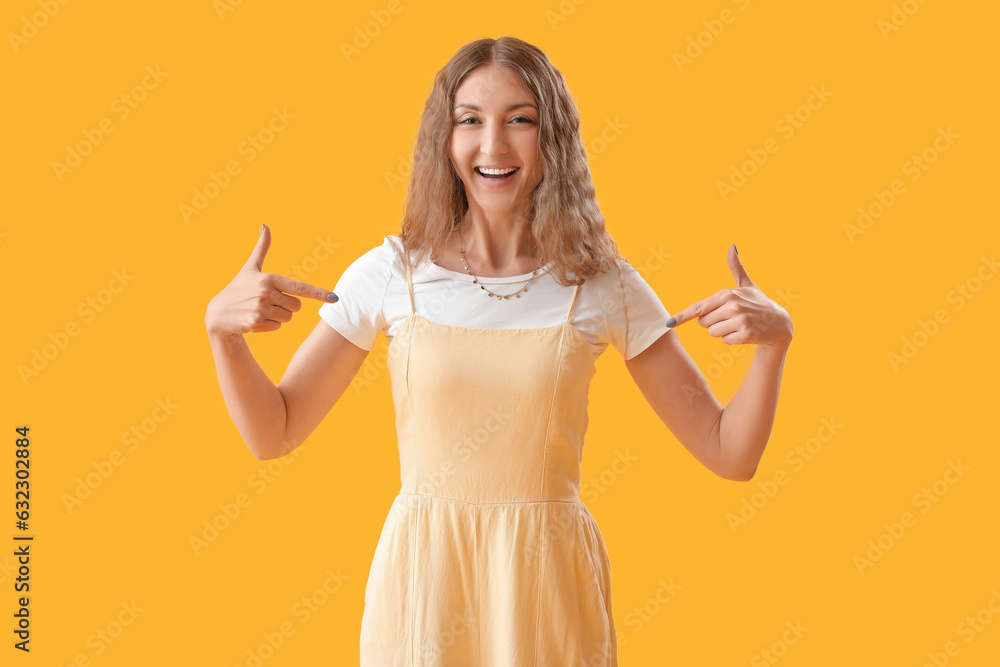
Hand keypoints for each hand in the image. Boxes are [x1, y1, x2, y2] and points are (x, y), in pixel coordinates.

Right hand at [205, 225, 337, 336]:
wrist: (217, 314)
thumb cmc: (238, 289)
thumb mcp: (250, 268)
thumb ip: (261, 248)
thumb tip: (266, 226)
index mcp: (269, 278)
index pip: (300, 287)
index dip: (319, 293)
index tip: (334, 298)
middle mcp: (266, 292)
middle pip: (297, 307)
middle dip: (287, 307)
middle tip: (268, 303)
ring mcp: (261, 308)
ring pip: (288, 318)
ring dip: (278, 318)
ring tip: (260, 311)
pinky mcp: (256, 323)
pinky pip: (278, 327)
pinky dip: (269, 326)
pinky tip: (255, 320)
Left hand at [665, 244, 791, 346]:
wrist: (781, 323)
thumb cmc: (758, 303)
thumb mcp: (746, 284)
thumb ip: (736, 267)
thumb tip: (732, 245)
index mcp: (727, 294)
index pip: (699, 308)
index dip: (682, 316)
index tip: (669, 323)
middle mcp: (732, 305)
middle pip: (703, 323)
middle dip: (713, 322)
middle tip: (731, 318)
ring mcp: (740, 320)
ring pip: (713, 333)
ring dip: (723, 332)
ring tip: (738, 324)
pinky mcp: (746, 334)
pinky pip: (725, 341)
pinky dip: (732, 340)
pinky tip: (744, 333)